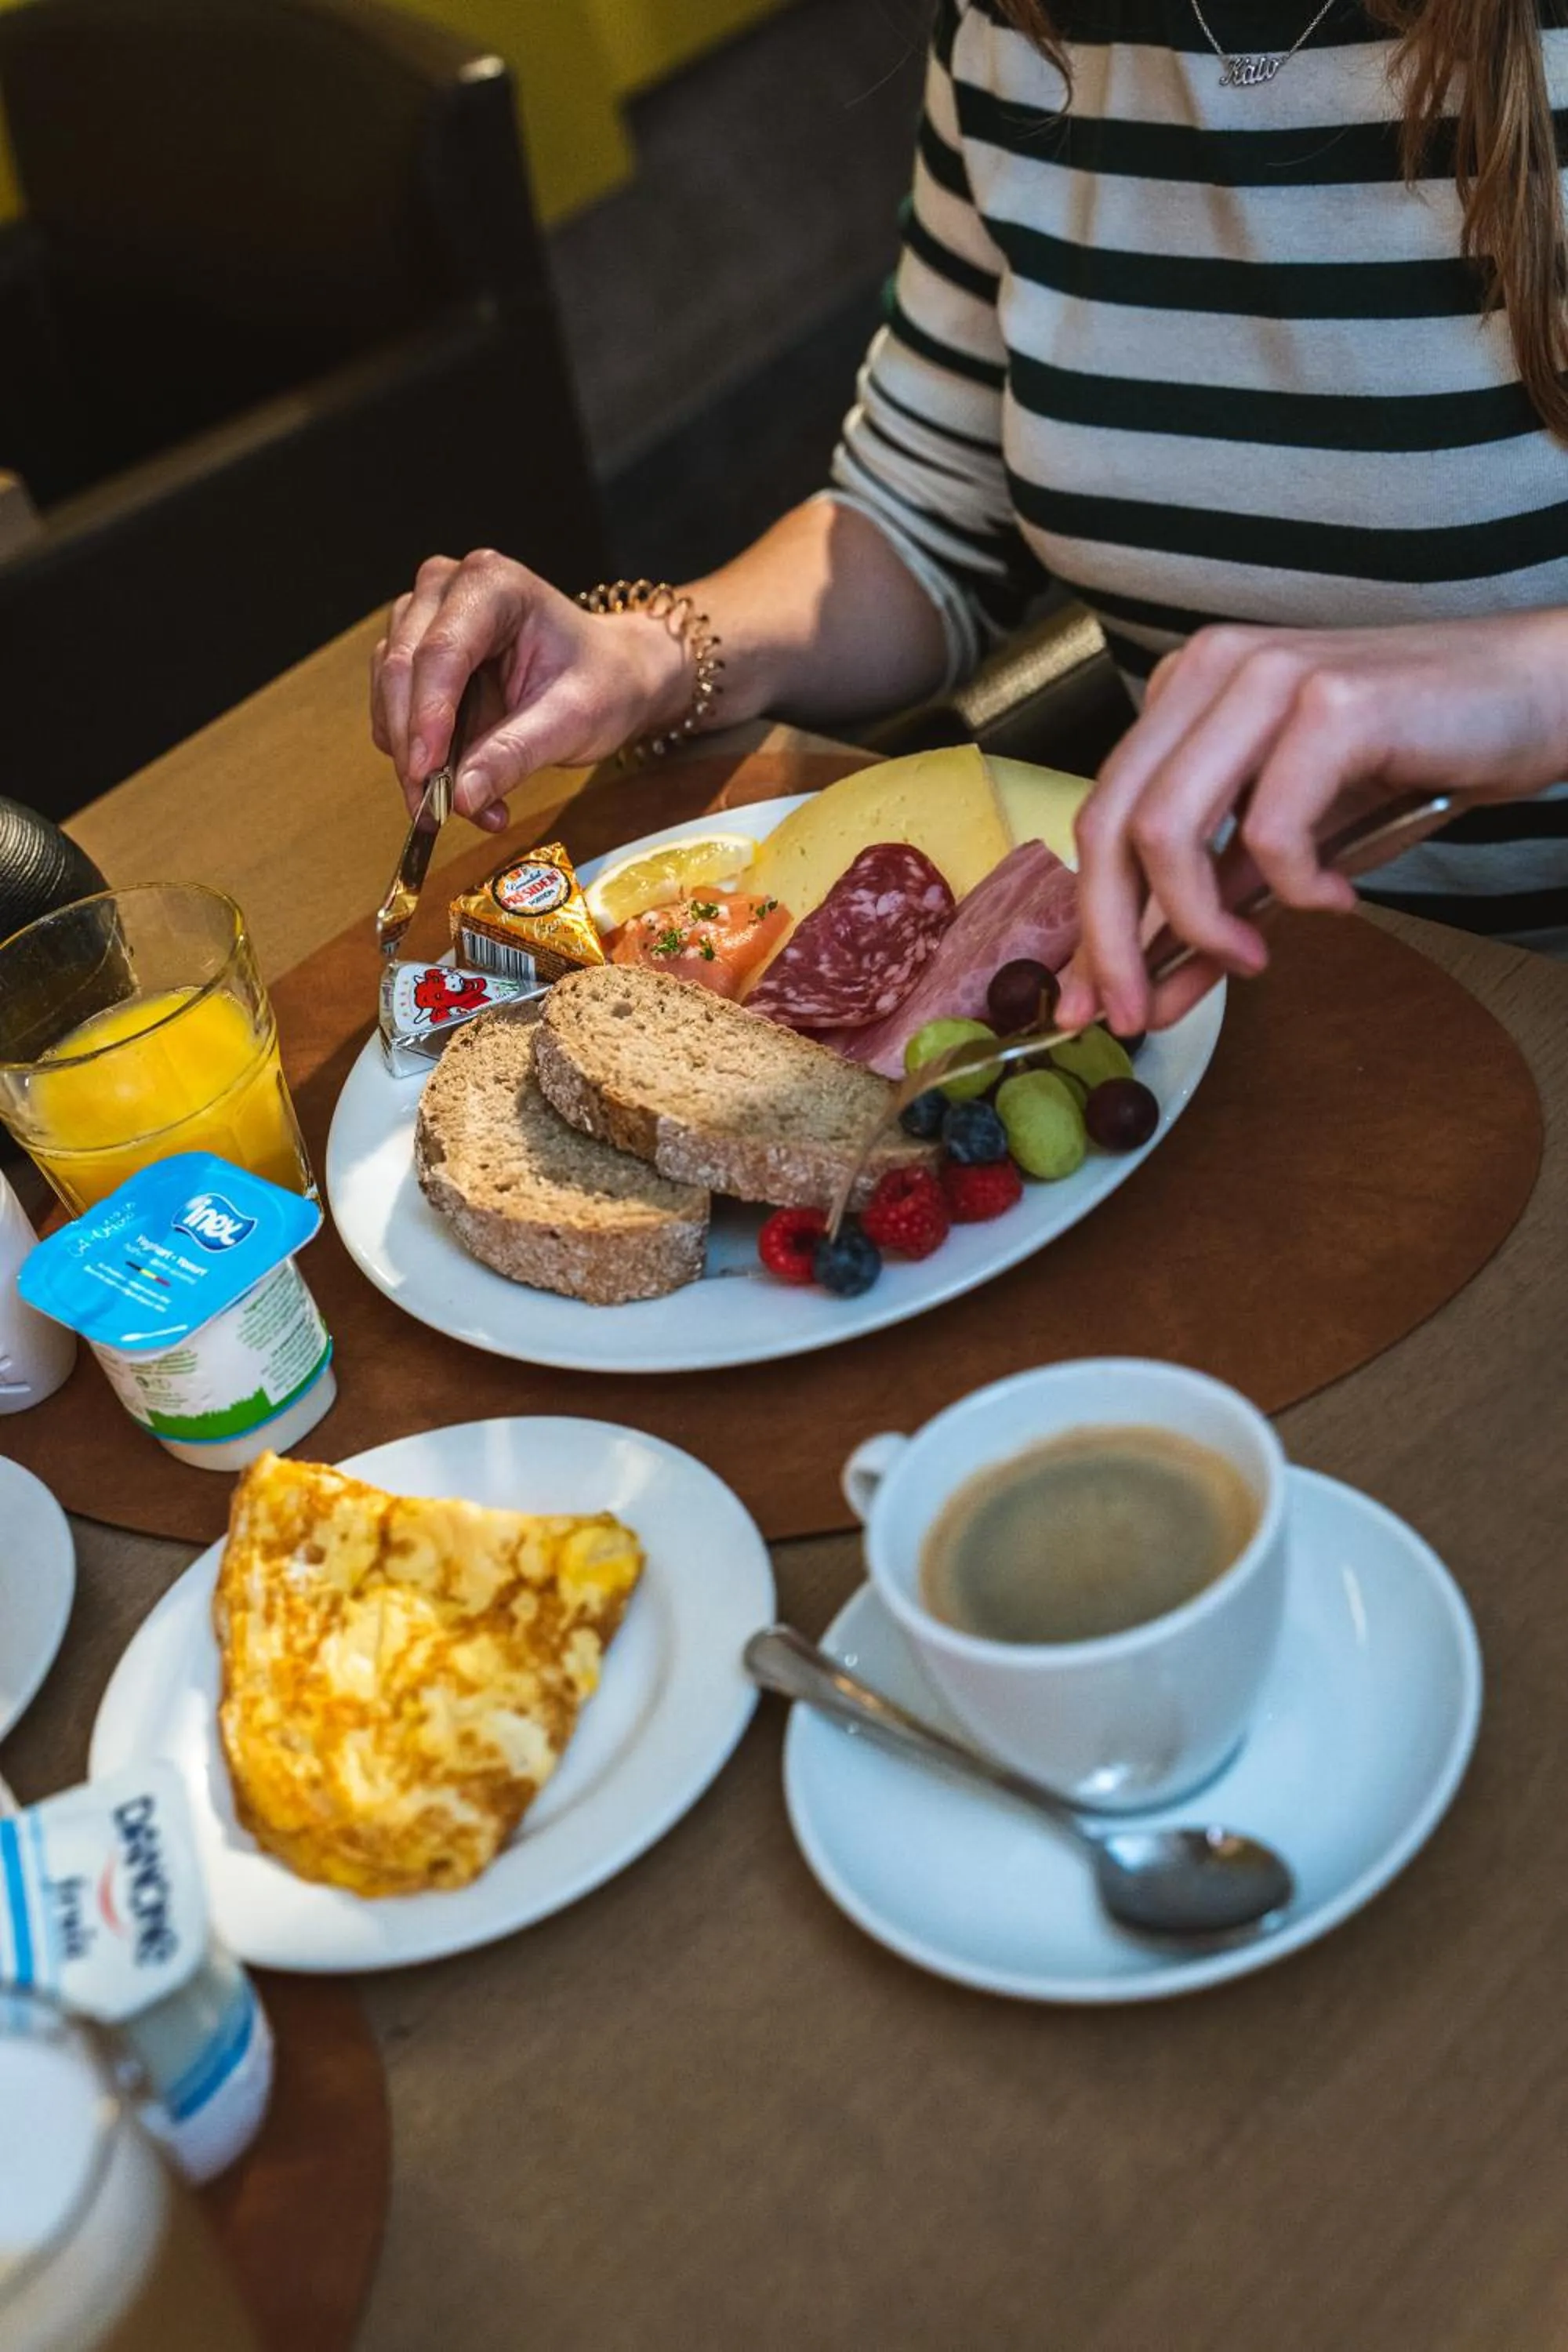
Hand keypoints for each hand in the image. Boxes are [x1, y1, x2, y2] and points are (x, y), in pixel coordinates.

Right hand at [370, 551, 687, 828]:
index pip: (443, 650)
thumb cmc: (602, 682)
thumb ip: (514, 755)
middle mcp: (448, 589)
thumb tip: (462, 798)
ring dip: (411, 755)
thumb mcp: (572, 721)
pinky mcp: (414, 652)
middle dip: (413, 745)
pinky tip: (453, 783)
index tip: (425, 774)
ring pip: (390, 691)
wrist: (612, 674)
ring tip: (456, 804)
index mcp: (494, 585)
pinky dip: (415, 752)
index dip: (427, 716)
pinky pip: (394, 707)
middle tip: (431, 808)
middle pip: (403, 668)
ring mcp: (425, 617)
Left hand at [1056, 609, 1567, 1033]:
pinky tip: (1336, 899)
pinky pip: (1271, 829)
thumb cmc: (1412, 762)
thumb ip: (1214, 907)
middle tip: (1137, 1013)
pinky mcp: (1331, 702)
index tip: (1091, 1003)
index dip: (1088, 921)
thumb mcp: (1292, 847)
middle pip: (1111, 825)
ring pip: (1168, 828)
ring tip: (1251, 959)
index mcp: (1186, 693)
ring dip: (1199, 923)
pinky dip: (1295, 888)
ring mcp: (1267, 677)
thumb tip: (1146, 990)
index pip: (1102, 816)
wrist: (1533, 697)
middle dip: (1112, 940)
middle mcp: (1211, 671)